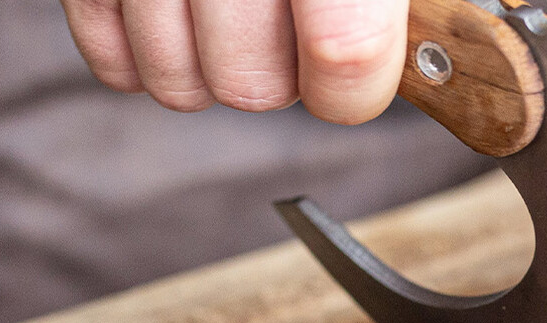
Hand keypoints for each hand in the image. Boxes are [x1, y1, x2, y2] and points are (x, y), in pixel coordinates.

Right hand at [60, 0, 408, 123]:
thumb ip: (389, 6)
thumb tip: (437, 59)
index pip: (344, 52)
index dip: (352, 89)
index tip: (352, 81)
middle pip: (252, 85)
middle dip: (276, 81)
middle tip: (286, 35)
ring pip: (177, 83)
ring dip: (208, 73)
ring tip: (227, 19)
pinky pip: (110, 57)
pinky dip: (142, 58)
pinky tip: (174, 20)